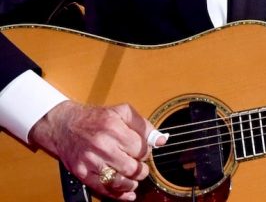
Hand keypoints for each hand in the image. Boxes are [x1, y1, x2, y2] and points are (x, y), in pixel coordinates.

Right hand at [29, 100, 163, 200]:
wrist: (64, 125)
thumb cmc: (95, 118)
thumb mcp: (121, 112)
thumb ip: (143, 125)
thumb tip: (161, 139)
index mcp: (114, 128)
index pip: (140, 148)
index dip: (147, 152)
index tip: (144, 151)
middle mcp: (102, 145)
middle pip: (132, 166)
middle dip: (142, 169)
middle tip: (142, 167)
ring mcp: (91, 161)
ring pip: (119, 180)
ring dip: (132, 183)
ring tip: (136, 178)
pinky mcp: (82, 173)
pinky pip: (103, 189)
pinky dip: (118, 195)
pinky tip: (128, 194)